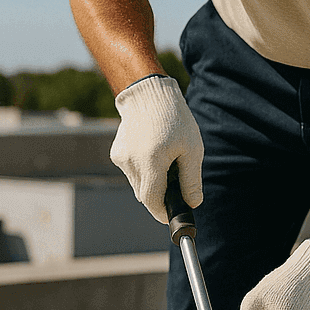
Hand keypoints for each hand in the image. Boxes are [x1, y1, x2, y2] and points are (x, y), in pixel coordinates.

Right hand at [111, 74, 203, 221]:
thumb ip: (191, 179)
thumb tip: (193, 204)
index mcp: (151, 162)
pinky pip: (132, 173)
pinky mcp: (117, 154)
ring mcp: (121, 158)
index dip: (163, 212)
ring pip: (138, 185)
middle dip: (160, 197)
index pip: (152, 201)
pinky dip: (143, 171)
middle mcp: (131, 162)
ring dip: (152, 183)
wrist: (149, 93)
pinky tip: (153, 153)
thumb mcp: (192, 149)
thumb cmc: (175, 118)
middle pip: (145, 196)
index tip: (172, 216)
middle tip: (176, 186)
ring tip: (165, 161)